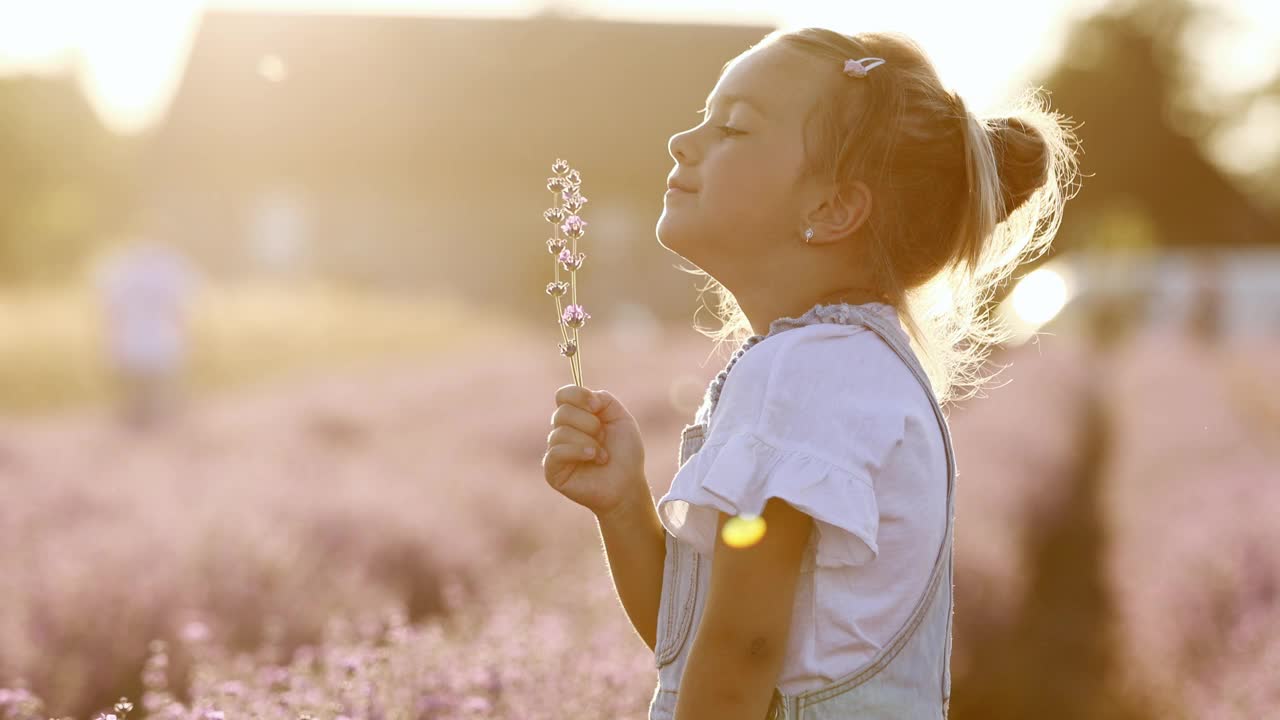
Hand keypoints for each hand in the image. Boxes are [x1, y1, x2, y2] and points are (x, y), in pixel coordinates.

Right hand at [543, 384, 646, 517]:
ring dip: (589, 441)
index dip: (579, 396)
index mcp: (576, 416)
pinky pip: (556, 452)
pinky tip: (593, 458)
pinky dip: (578, 451)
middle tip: (604, 437)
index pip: (563, 395)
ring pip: (561, 432)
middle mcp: (562, 431)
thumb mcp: (621, 418)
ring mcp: (556, 450)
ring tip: (602, 455)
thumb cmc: (625, 453)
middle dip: (590, 423)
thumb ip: (604, 399)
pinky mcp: (552, 470)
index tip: (597, 407)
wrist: (628, 484)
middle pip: (562, 412)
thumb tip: (586, 396)